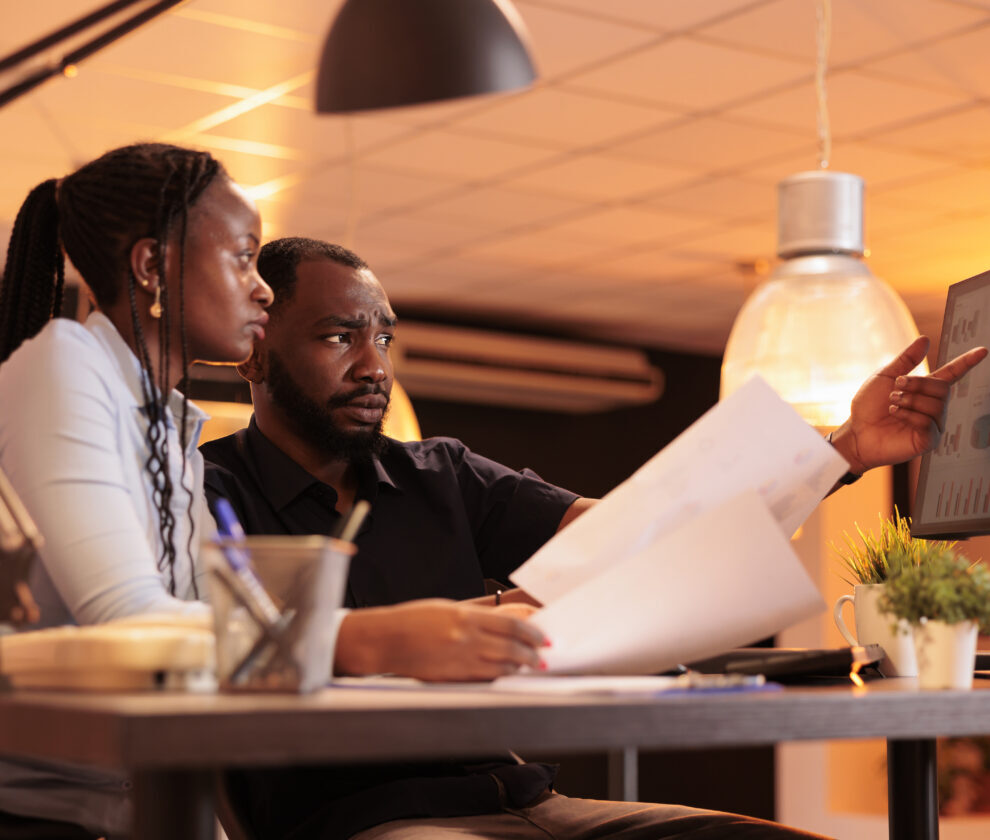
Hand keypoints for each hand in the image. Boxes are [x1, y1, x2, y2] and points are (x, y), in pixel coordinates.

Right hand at [335, 599, 547, 681]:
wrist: (385, 640)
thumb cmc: (412, 620)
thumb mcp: (447, 608)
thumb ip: (475, 616)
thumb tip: (502, 623)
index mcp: (465, 616)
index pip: (511, 625)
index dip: (531, 632)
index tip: (542, 637)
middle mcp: (466, 638)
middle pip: (511, 648)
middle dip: (532, 654)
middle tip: (543, 656)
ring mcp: (459, 660)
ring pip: (501, 667)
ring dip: (519, 668)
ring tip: (531, 667)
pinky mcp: (452, 677)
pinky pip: (484, 679)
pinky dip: (499, 677)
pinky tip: (507, 676)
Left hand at [830, 336, 987, 473]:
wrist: (857, 433)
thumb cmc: (867, 407)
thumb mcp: (884, 377)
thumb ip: (906, 360)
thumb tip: (925, 339)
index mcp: (925, 390)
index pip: (952, 374)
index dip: (966, 363)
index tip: (982, 350)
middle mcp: (933, 407)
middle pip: (942, 388)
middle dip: (917, 385)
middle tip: (895, 390)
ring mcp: (933, 424)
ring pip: (936, 405)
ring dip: (909, 401)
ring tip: (892, 405)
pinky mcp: (929, 440)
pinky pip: (929, 422)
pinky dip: (909, 415)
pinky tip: (895, 415)